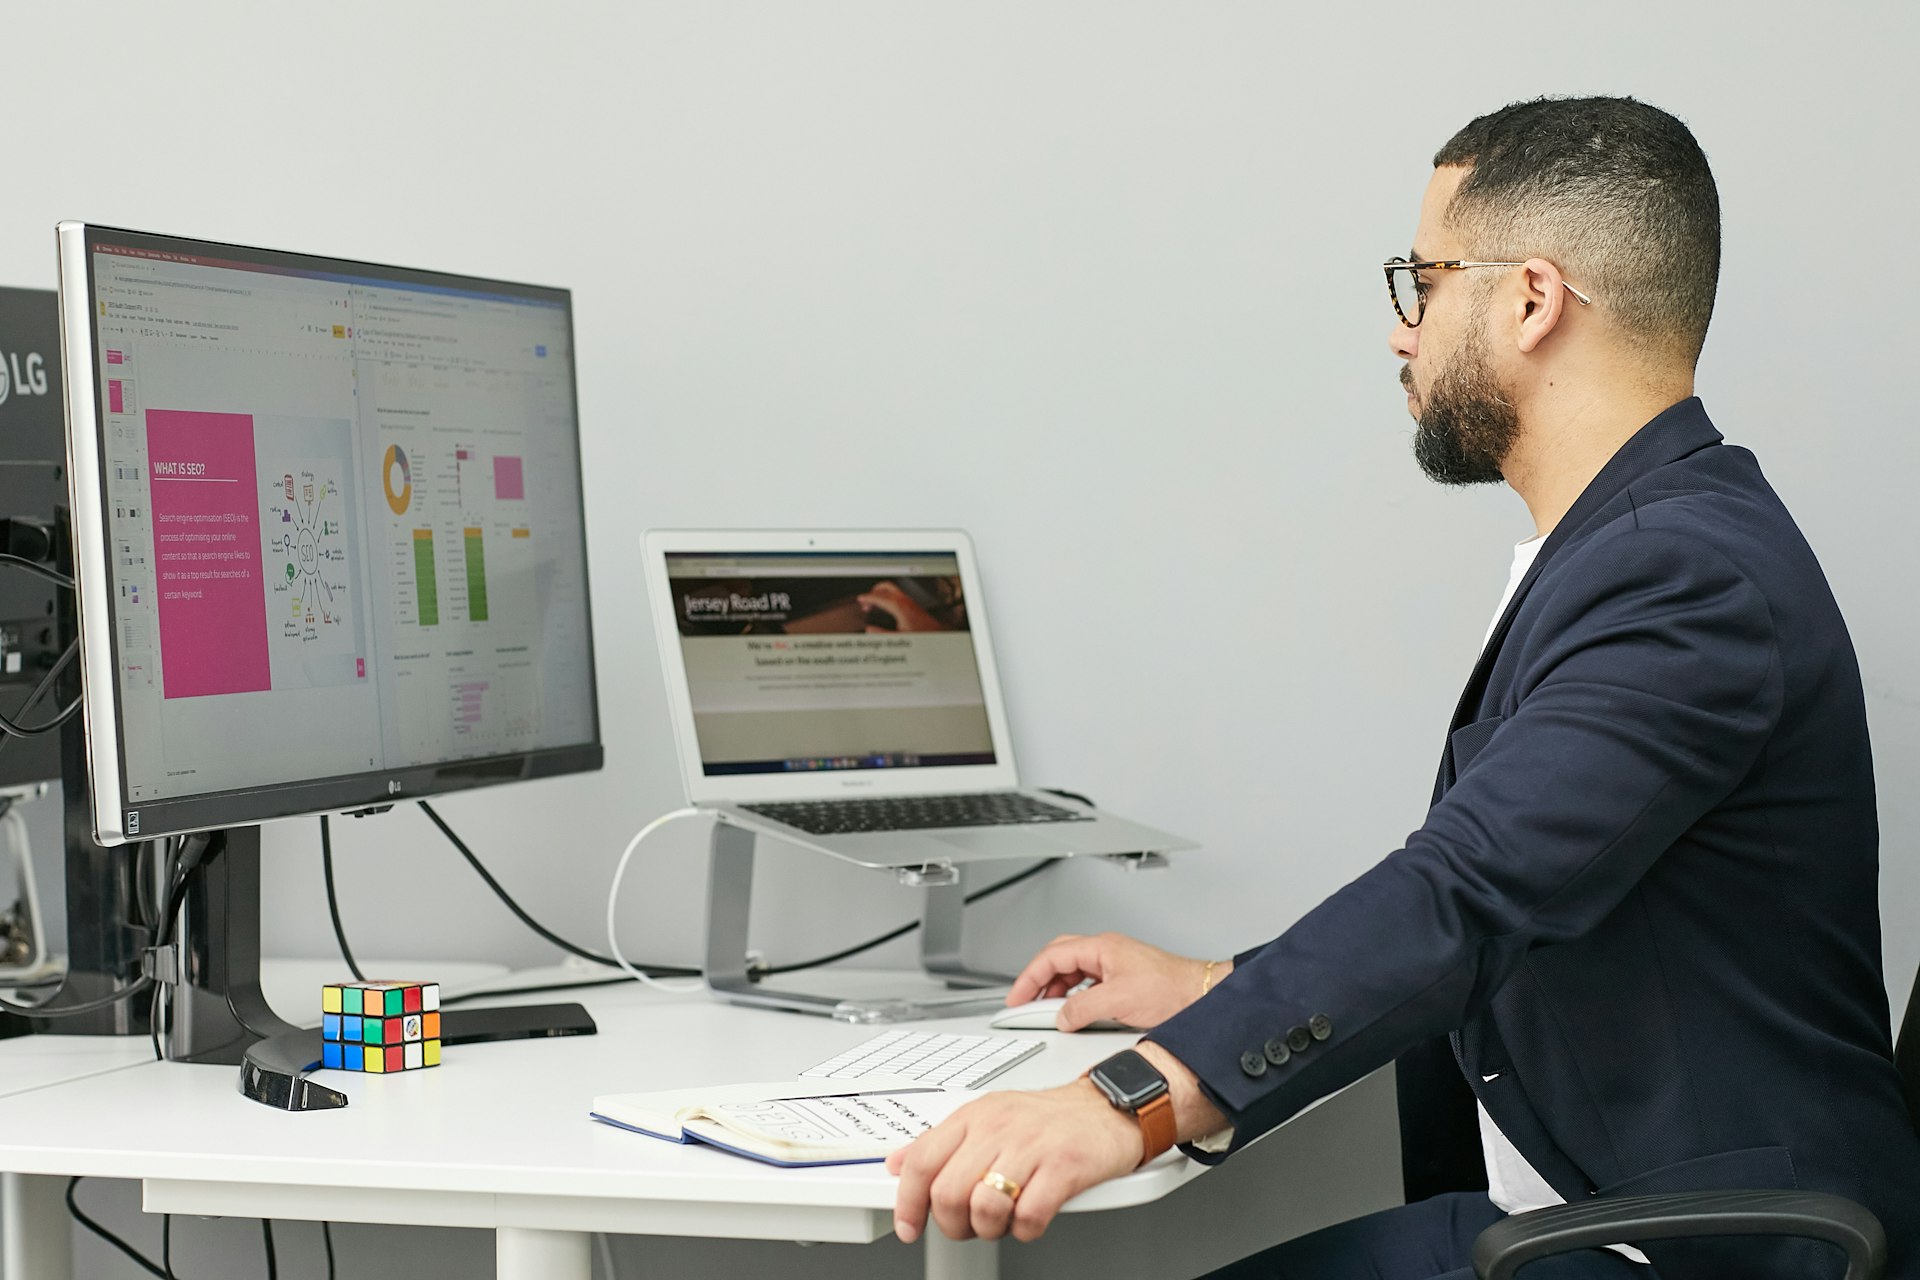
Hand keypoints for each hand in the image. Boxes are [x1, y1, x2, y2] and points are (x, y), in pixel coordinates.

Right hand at [858, 581, 943, 631]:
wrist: (936, 633)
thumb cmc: (921, 634)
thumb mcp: (898, 636)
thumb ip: (882, 633)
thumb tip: (870, 630)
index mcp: (898, 606)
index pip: (879, 597)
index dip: (867, 598)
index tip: (860, 600)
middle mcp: (904, 600)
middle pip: (884, 588)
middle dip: (873, 592)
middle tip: (865, 600)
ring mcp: (909, 600)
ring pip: (891, 589)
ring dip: (881, 593)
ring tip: (874, 602)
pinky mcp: (912, 603)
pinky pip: (897, 594)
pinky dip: (888, 596)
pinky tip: (886, 606)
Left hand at [888, 1079, 1141, 1242]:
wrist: (1109, 1107)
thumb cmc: (1050, 1118)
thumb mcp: (988, 1117)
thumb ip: (942, 1142)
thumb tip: (898, 1162)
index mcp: (975, 1116)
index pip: (922, 1161)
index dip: (907, 1202)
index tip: (908, 1226)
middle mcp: (998, 1127)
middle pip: (948, 1193)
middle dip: (953, 1224)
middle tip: (968, 1226)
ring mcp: (1032, 1146)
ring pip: (984, 1207)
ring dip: (990, 1229)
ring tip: (1003, 1221)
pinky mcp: (1064, 1167)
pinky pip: (1029, 1217)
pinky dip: (1027, 1230)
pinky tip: (1032, 1217)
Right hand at [1009, 932, 1227, 1031]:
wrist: (1200, 996)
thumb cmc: (1170, 990)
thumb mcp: (1117, 1001)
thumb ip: (1082, 1008)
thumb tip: (1061, 1017)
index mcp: (1100, 948)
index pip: (1051, 957)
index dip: (1028, 978)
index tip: (1017, 998)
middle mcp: (1106, 952)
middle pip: (1058, 959)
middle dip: (1038, 981)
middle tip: (1025, 1002)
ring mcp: (1114, 964)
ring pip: (1072, 972)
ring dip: (1056, 991)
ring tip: (1048, 1012)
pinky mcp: (1123, 978)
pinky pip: (1087, 983)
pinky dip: (1074, 997)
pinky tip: (1074, 1012)